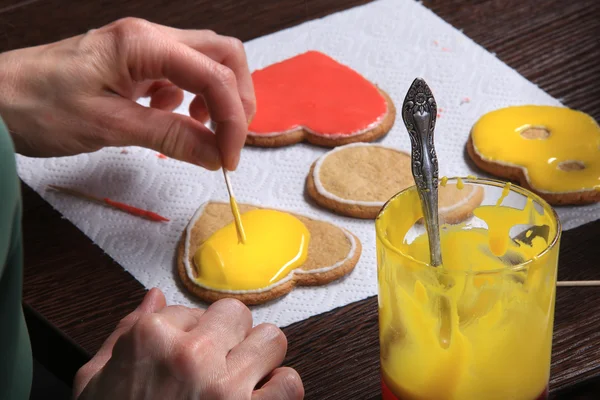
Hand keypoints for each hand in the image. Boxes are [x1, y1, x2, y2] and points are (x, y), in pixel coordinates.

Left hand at [0, 18, 255, 169]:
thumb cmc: (36, 105)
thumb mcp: (109, 126)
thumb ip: (170, 136)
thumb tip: (216, 154)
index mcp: (143, 43)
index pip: (214, 74)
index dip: (232, 119)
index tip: (229, 158)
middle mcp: (149, 38)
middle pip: (223, 55)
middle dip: (237, 98)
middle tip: (230, 140)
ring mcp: (143, 49)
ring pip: (206, 64)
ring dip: (218, 99)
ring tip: (203, 132)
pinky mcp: (135, 66)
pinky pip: (181, 77)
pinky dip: (192, 101)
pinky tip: (173, 119)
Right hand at [74, 288, 302, 399]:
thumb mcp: (94, 382)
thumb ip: (124, 332)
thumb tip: (154, 298)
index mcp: (149, 339)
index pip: (190, 309)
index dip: (190, 333)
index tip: (185, 354)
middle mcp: (191, 355)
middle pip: (236, 314)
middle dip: (230, 336)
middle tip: (218, 361)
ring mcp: (225, 386)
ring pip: (271, 339)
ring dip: (259, 358)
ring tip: (242, 377)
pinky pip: (289, 383)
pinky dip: (280, 390)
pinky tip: (259, 399)